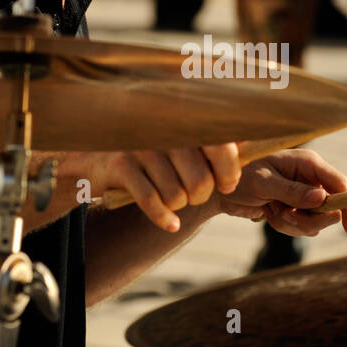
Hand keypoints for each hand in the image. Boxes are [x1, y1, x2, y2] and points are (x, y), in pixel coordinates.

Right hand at [69, 145, 241, 232]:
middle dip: (199, 197)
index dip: (228, 173)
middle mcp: (165, 130)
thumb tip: (249, 140)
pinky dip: (163, 218)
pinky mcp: (121, 165)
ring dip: (177, 206)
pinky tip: (171, 224)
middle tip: (190, 195)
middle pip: (200, 181)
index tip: (225, 184)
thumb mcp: (182, 145)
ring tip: (170, 198)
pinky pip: (152, 201)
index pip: (222, 148)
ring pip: (176, 196)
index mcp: (185, 122)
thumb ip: (216, 142)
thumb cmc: (151, 157)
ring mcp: (142, 146)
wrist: (97, 160)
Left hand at [216, 148, 346, 237]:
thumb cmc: (240, 176)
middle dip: (309, 220)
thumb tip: (322, 199)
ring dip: (292, 224)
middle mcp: (309, 178)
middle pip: (330, 209)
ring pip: (314, 222)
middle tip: (286, 216)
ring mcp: (303, 194)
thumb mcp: (263, 183)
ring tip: (271, 211)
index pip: (340, 184)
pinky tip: (269, 214)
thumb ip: (292, 192)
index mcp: (308, 163)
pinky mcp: (295, 208)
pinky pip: (301, 227)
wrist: (220, 189)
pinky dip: (285, 226)